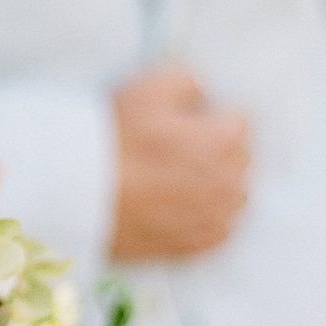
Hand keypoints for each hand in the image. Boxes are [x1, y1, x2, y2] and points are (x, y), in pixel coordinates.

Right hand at [110, 66, 250, 261]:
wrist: (84, 196)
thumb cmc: (117, 140)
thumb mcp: (150, 86)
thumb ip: (190, 81)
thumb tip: (203, 94)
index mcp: (227, 141)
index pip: (241, 119)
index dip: (211, 117)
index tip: (184, 123)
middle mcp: (232, 182)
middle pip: (239, 158)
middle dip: (217, 150)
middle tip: (176, 150)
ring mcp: (217, 218)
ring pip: (232, 194)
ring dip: (214, 184)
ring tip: (175, 181)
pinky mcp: (200, 245)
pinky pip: (218, 226)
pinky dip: (204, 216)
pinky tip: (175, 206)